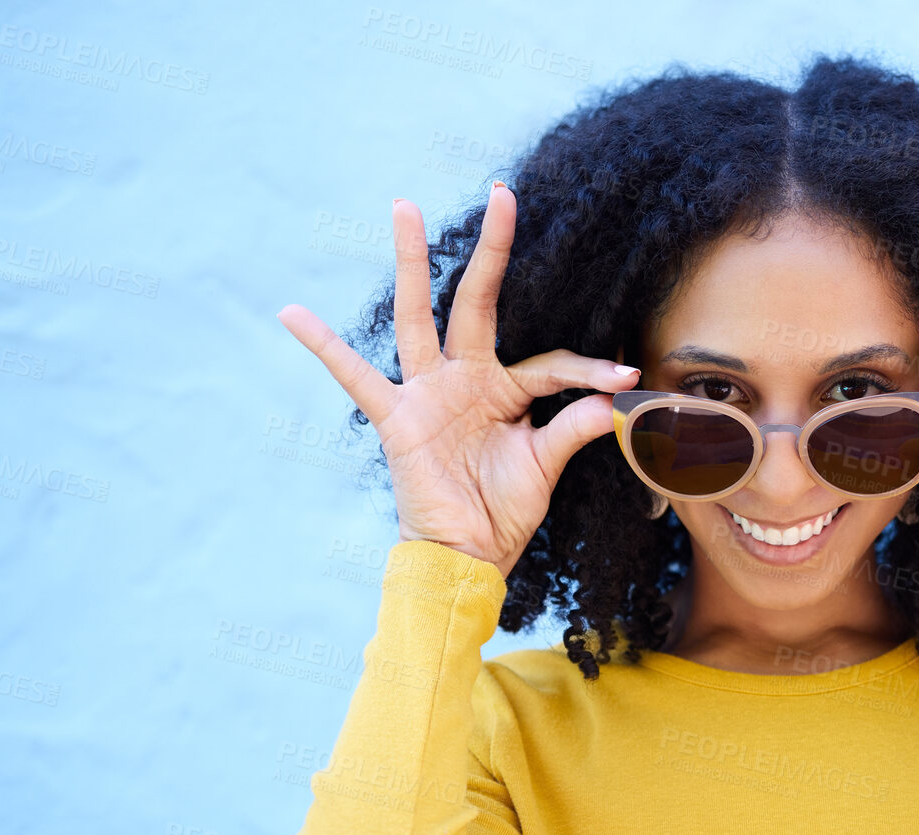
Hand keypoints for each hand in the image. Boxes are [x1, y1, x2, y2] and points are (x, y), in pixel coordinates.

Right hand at [276, 183, 641, 576]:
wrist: (468, 557)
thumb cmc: (503, 510)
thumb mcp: (546, 464)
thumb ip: (575, 427)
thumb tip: (616, 400)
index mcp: (505, 390)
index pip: (550, 365)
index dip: (588, 372)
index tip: (626, 377)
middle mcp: (465, 379)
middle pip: (477, 303)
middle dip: (491, 251)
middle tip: (503, 194)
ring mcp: (429, 393)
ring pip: (421, 317)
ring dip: (414, 263)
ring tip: (407, 207)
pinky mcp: (398, 419)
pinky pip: (357, 378)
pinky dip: (325, 348)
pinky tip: (293, 313)